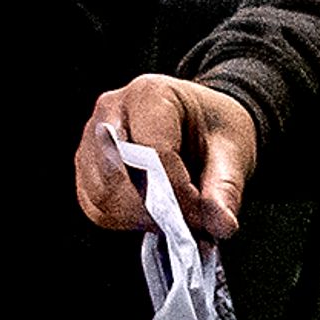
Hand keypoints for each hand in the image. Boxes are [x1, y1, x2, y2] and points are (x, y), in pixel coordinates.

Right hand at [76, 73, 258, 239]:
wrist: (201, 122)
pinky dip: (124, 219)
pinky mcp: (86, 165)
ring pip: (101, 194)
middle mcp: (110, 112)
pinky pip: (93, 204)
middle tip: (189, 222)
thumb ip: (226, 188)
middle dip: (154, 208)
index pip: (152, 151)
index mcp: (149, 94)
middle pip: (116, 175)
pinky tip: (153, 214)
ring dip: (139, 217)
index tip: (203, 214)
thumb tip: (222, 225)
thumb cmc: (213, 127)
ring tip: (174, 217)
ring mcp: (90, 139)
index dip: (177, 191)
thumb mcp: (233, 151)